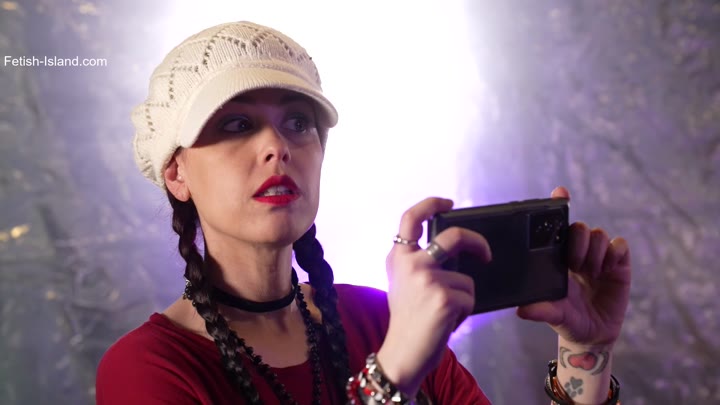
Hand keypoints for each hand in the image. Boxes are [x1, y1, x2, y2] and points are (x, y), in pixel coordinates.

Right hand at [377, 197, 491, 395]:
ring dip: (463, 298)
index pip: (411, 218)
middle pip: (454, 236)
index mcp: (398, 256)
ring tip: (445, 313)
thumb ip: (417, 262)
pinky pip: (470, 298)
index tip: (448, 203)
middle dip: (477, 243)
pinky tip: (448, 322)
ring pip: (467, 279)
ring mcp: (427, 279)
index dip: (431, 204)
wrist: (402, 354)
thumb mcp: (401, 283)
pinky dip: (464, 313)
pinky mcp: (444, 298)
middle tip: (486, 254)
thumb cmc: (407, 320)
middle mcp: (411, 263)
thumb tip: (450, 248)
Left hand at [516, 187, 631, 346]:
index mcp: (557, 258)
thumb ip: (540, 310)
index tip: (560, 192)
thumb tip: (521, 311)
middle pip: (579, 227)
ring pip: (599, 234)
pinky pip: (620, 245)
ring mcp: (599, 257)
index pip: (557, 226)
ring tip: (592, 273)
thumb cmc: (567, 320)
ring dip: (595, 252)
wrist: (592, 336)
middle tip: (575, 265)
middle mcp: (578, 253)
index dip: (559, 205)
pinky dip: (614, 254)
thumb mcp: (553, 315)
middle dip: (578, 242)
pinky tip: (607, 271)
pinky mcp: (619, 265)